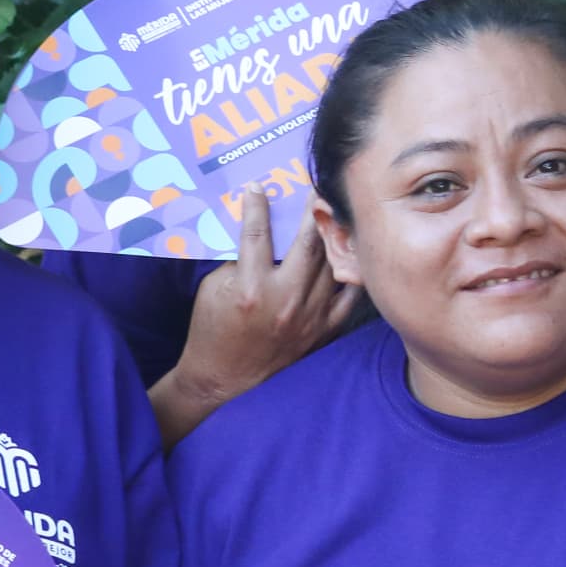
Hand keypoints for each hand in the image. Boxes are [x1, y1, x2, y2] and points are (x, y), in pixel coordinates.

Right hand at [156, 187, 360, 437]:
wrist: (225, 379)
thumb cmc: (213, 330)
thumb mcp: (213, 290)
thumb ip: (237, 259)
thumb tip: (259, 228)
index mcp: (250, 289)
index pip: (257, 235)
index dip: (257, 207)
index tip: (258, 187)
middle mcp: (284, 302)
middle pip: (307, 244)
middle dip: (312, 211)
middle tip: (315, 188)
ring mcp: (308, 318)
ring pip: (330, 266)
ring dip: (333, 237)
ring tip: (335, 214)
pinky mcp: (322, 331)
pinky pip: (348, 296)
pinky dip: (350, 274)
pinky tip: (351, 254)